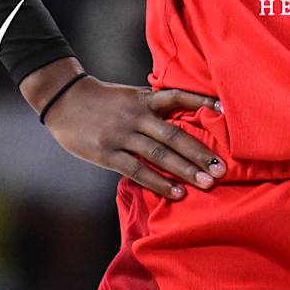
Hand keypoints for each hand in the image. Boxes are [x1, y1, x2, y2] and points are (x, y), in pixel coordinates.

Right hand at [42, 78, 225, 200]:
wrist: (64, 100)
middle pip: (174, 134)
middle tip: (222, 168)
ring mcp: (122, 135)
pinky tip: (176, 193)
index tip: (225, 110)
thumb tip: (183, 121)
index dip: (201, 102)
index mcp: (144, 99)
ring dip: (185, 170)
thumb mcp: (130, 96)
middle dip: (200, 152)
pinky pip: (138, 170)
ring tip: (207, 183)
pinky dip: (159, 182)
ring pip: (160, 154)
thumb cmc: (102, 101)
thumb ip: (153, 108)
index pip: (178, 96)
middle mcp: (137, 115)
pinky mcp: (108, 153)